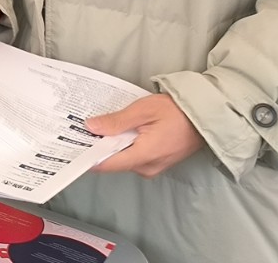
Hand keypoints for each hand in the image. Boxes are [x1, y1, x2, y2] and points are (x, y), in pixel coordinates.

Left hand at [85, 94, 202, 177]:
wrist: (205, 116)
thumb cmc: (176, 111)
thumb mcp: (142, 110)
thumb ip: (116, 121)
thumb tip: (91, 128)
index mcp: (143, 156)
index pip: (107, 164)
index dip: (88, 156)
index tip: (72, 145)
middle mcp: (147, 167)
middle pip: (114, 161)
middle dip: (98, 146)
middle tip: (82, 128)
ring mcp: (153, 166)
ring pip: (124, 158)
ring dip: (112, 144)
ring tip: (99, 125)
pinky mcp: (157, 161)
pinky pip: (134, 156)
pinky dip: (125, 145)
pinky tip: (119, 130)